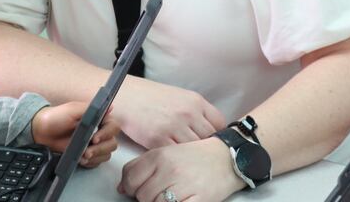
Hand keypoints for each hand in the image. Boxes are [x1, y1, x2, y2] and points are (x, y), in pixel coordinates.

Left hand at [31, 102, 119, 166]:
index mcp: (98, 118)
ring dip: (96, 156)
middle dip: (100, 149)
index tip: (94, 139)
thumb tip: (111, 107)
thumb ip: (91, 109)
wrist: (42, 131)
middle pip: (112, 143)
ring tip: (83, 156)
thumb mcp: (73, 110)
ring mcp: (94, 144)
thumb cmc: (57, 117)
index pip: (113, 127)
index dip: (107, 134)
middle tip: (86, 152)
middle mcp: (99, 131)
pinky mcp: (87, 155)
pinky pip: (97, 162)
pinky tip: (81, 160)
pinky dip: (91, 162)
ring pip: (106, 154)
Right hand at [112, 77, 224, 148]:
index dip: (217, 134)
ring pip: (193, 149)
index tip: (211, 139)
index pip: (219, 123)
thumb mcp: (179, 97)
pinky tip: (170, 154)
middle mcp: (188, 113)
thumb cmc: (150, 96)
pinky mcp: (158, 140)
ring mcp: (174, 127)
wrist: (125, 95)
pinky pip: (175, 155)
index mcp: (195, 100)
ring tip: (184, 155)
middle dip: (204, 146)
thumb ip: (195, 111)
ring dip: (189, 154)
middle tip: (197, 151)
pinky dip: (174, 157)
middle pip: (208, 138)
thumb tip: (209, 129)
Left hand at [118, 137, 243, 201]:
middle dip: (146, 196)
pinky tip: (180, 199)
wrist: (227, 157)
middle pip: (141, 195)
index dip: (130, 187)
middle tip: (160, 190)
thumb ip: (142, 166)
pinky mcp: (197, 200)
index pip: (130, 178)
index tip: (136, 188)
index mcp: (160, 155)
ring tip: (172, 194)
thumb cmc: (196, 155)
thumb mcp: (167, 152)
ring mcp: (183, 186)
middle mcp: (169, 169)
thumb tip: (122, 188)